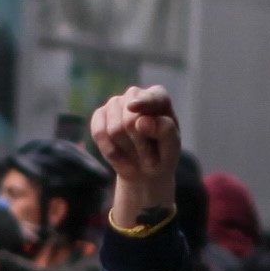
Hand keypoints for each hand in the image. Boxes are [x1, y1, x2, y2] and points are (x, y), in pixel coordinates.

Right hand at [90, 83, 183, 228]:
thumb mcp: (172, 149)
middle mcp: (137, 98)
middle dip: (137, 139)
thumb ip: (165, 130)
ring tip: (135, 157)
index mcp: (159, 100)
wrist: (144, 174)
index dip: (144, 104)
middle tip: (147, 156)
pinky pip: (97, 129)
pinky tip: (119, 157)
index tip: (136, 114)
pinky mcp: (100, 117)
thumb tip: (142, 119)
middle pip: (128, 111)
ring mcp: (116, 105)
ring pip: (112, 121)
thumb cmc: (163, 157)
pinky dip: (108, 147)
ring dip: (124, 146)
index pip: (152, 95)